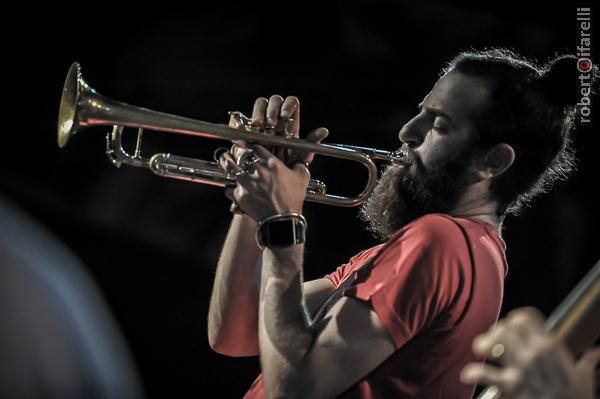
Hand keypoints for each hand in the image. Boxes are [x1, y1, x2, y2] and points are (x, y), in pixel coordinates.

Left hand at [218, 95, 327, 220]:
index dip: (248, 142)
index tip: (244, 142)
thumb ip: (299, 164)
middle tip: (234, 150)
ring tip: (225, 160)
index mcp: (271, 162)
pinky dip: (230, 187)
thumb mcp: (301, 177)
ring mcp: (246, 182)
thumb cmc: (293, 199)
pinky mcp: (240, 195)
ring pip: (229, 166)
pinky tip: (232, 187)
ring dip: (226, 162)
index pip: (254, 145)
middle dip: (235, 150)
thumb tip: (299, 159)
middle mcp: (257, 170)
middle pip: (238, 152)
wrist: (282, 221)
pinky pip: (229, 187)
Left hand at [461, 307, 599, 398]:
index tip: (510, 327)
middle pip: (505, 327)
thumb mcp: (586, 377)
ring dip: (483, 345)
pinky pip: (486, 375)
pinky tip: (468, 374)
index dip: (514, 320)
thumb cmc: (577, 398)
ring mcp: (522, 369)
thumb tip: (595, 353)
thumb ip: (587, 361)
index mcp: (551, 346)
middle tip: (493, 341)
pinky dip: (473, 373)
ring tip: (480, 351)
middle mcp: (535, 353)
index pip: (525, 317)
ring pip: (494, 342)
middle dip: (496, 332)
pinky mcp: (512, 386)